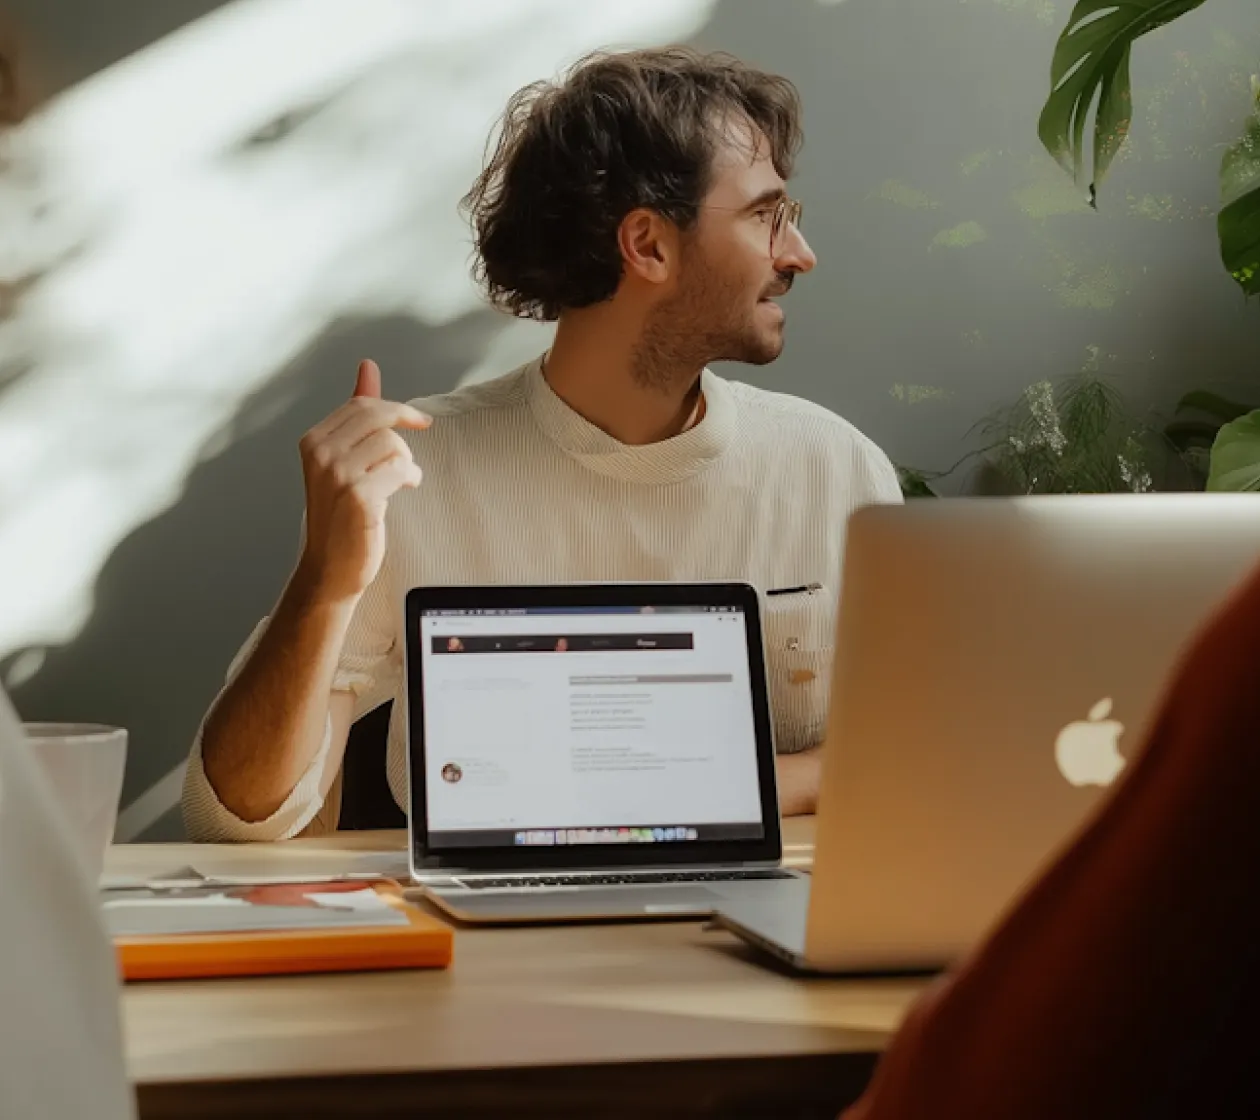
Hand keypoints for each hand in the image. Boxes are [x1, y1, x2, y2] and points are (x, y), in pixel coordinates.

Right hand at [295, 359, 430, 603]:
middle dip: (405, 426)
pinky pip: (401, 469)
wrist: (331, 568)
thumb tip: (368, 366)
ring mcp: (338, 475)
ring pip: (393, 444)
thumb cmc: (341, 512)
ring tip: (402, 480)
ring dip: (407, 461)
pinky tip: (404, 489)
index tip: (419, 420)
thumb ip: (356, 414)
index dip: (395, 409)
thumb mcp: (343, 459)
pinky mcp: (359, 496)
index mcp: (313, 441)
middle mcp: (320, 454)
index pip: (361, 405)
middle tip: (419, 440)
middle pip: (378, 417)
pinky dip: (410, 477)